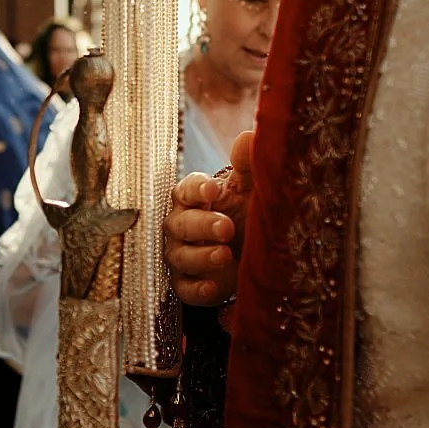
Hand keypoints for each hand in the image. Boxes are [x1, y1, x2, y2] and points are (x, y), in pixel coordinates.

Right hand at [164, 130, 253, 306]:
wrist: (249, 246)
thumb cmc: (243, 210)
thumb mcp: (249, 187)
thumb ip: (248, 165)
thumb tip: (249, 138)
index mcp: (191, 197)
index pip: (184, 190)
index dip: (196, 190)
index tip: (212, 190)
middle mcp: (180, 225)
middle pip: (179, 224)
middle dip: (202, 226)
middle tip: (226, 228)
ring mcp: (181, 255)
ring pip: (179, 256)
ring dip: (200, 257)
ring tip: (225, 255)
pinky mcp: (189, 283)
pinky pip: (184, 289)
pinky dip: (196, 289)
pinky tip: (213, 288)